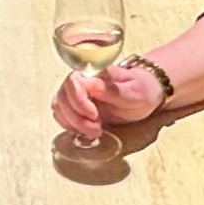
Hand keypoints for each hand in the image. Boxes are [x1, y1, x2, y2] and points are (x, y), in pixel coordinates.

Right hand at [50, 62, 165, 142]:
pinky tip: (86, 129)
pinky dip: (70, 125)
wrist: (144, 93)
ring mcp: (75, 93)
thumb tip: (91, 85)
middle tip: (98, 129)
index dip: (78, 101)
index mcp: (94, 73)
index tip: (94, 115)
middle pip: (62, 97)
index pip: (72, 82)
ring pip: (59, 106)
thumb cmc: (141, 90)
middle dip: (76, 118)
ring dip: (72, 123)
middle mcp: (81, 81)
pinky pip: (61, 114)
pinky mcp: (75, 105)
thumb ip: (112, 90)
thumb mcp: (133, 92)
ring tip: (95, 131)